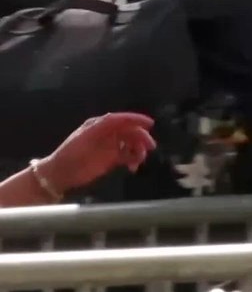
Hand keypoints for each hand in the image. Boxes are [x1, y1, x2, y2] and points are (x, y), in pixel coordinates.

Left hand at [40, 113, 156, 193]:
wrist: (60, 173)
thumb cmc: (71, 153)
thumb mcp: (85, 137)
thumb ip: (101, 127)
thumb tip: (117, 117)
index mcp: (100, 125)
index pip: (122, 119)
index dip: (136, 119)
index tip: (150, 124)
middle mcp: (108, 134)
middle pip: (130, 131)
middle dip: (141, 138)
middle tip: (150, 147)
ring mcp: (110, 146)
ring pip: (132, 144)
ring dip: (138, 150)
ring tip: (138, 162)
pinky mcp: (112, 159)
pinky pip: (128, 156)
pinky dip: (133, 160)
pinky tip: (132, 167)